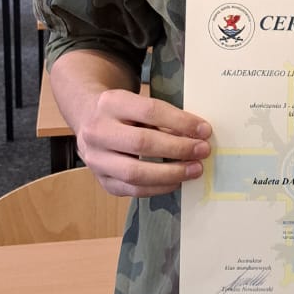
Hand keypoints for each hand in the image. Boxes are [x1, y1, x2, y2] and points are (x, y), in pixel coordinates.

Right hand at [76, 89, 211, 198]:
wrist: (88, 119)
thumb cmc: (123, 111)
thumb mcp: (137, 103)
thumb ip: (162, 117)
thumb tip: (197, 135)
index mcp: (110, 103)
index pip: (149, 111)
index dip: (180, 121)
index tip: (204, 130)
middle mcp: (98, 131)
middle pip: (142, 143)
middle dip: (178, 148)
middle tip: (202, 150)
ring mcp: (96, 159)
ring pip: (135, 172)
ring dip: (171, 173)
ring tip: (194, 169)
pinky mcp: (102, 181)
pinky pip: (133, 190)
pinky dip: (159, 187)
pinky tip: (177, 181)